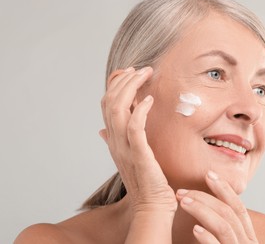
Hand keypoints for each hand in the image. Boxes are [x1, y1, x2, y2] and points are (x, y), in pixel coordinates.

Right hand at [99, 67, 176, 213]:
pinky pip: (135, 127)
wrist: (151, 204)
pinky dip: (140, 110)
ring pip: (118, 110)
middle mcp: (115, 141)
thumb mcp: (127, 157)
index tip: (129, 72)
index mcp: (113, 139)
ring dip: (130, 88)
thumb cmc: (144, 180)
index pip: (106, 105)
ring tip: (144, 75)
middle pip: (110, 102)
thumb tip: (102, 130)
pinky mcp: (139, 154)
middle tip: (140, 69)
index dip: (115, 85)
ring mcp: (125, 147)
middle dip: (123, 80)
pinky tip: (149, 100)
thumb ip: (114, 141)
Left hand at [176, 171, 258, 243]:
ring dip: (202, 211)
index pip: (239, 208)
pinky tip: (195, 229)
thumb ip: (220, 225)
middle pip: (229, 213)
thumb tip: (204, 201)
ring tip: (184, 203)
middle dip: (205, 198)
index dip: (225, 188)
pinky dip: (207, 237)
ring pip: (224, 226)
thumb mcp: (224, 241)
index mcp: (247, 237)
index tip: (208, 174)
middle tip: (182, 192)